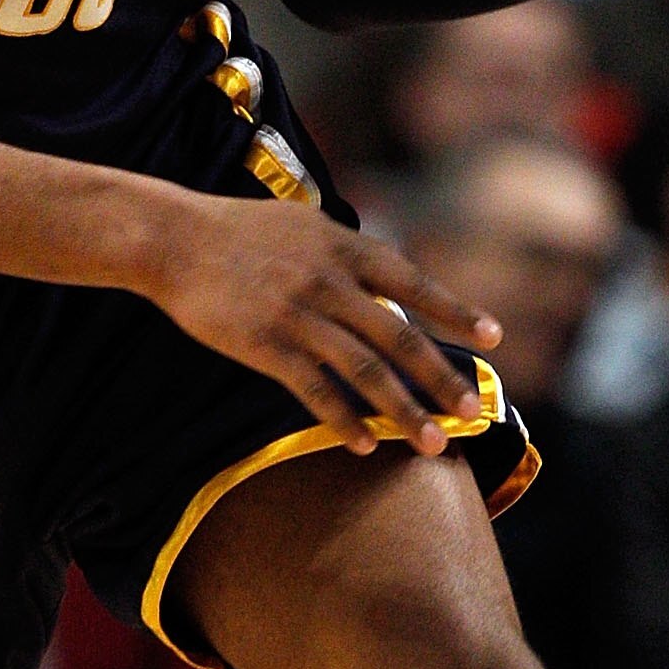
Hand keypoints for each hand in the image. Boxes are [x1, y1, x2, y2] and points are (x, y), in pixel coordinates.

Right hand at [148, 200, 500, 456]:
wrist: (174, 239)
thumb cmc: (239, 233)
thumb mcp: (304, 226)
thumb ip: (347, 255)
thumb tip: (388, 287)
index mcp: (344, 247)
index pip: (413, 283)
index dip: (455, 311)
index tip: (494, 338)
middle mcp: (329, 280)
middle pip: (399, 337)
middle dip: (441, 378)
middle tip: (472, 412)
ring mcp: (298, 314)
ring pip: (365, 371)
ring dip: (403, 411)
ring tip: (431, 443)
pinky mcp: (264, 344)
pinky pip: (314, 390)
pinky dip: (343, 419)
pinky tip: (364, 443)